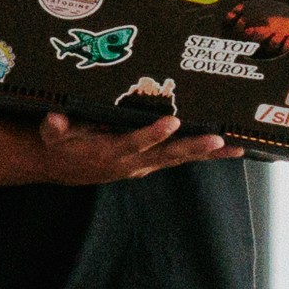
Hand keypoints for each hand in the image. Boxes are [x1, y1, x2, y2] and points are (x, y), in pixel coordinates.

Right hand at [22, 107, 233, 185]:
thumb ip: (54, 128)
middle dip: (194, 148)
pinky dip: (204, 154)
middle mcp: (133, 162)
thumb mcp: (51, 134)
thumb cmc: (60, 144)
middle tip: (218, 140)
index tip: (171, 121)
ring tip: (237, 148)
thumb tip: (53, 120)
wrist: (61, 167)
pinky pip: (181, 159)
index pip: (135, 142)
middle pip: (167, 155)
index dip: (152, 134)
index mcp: (111, 152)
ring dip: (209, 155)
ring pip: (180, 159)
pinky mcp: (151, 163)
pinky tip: (227, 148)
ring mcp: (145, 165)